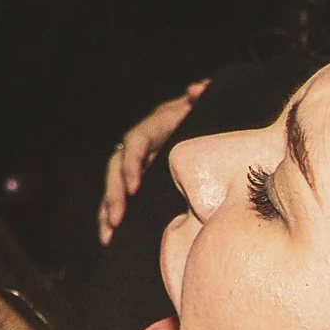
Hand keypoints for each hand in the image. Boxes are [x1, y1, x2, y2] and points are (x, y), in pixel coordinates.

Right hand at [97, 81, 206, 244]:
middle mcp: (144, 142)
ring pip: (115, 184)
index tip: (134, 188)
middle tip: (116, 219)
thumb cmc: (217, 115)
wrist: (222, 122)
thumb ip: (206, 98)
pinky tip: (109, 239)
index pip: (136, 141)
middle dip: (114, 194)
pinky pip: (122, 197)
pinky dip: (112, 217)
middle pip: (118, 166)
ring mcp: (142, 161)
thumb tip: (196, 91)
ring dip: (108, 209)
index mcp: (159, 124)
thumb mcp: (213, 105)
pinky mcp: (143, 179)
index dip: (131, 163)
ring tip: (107, 236)